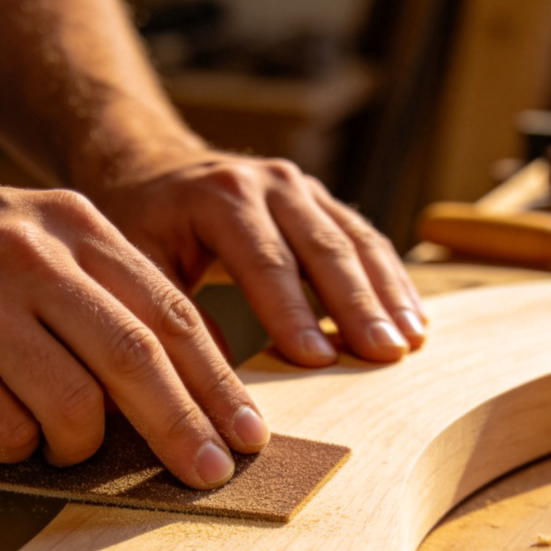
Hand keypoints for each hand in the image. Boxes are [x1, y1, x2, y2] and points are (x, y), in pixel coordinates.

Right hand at [0, 178, 267, 486]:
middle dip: (186, 427)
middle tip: (215, 475)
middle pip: (139, 358)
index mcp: (73, 224)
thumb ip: (101, 306)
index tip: (251, 433)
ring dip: (83, 446)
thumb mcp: (30, 248)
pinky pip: (10, 431)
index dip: (219, 382)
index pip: (171, 312)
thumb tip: (181, 401)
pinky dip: (22, 447)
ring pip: (75, 405)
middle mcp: (30, 254)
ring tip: (64, 443)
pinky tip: (5, 431)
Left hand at [93, 152, 426, 366]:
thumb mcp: (137, 263)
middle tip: (385, 356)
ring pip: (357, 241)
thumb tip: (211, 384)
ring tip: (410, 345)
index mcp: (221, 196)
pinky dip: (392, 282)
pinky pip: (367, 240)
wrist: (151, 166)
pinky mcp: (322, 203)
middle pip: (324, 248)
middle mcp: (270, 182)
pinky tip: (414, 321)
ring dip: (387, 294)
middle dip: (358, 305)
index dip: (293, 312)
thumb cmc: (143, 224)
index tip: (319, 361)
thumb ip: (171, 314)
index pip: (265, 260)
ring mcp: (302, 188)